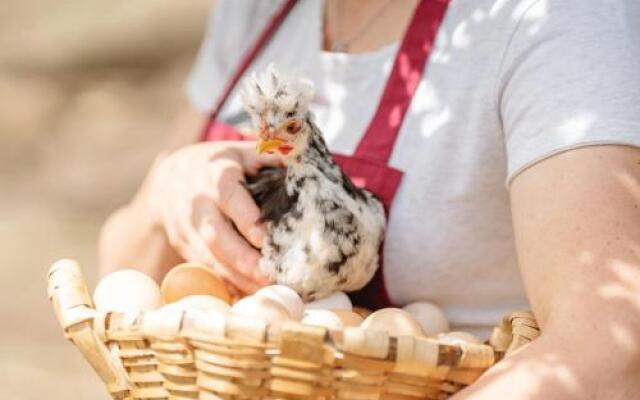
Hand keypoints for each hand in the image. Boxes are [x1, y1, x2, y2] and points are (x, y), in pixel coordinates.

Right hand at [146, 141, 280, 294]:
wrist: (169, 176)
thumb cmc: (218, 163)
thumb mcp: (242, 151)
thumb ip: (270, 158)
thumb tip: (304, 170)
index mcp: (215, 174)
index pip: (229, 197)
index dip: (246, 219)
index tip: (265, 239)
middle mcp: (196, 202)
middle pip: (216, 235)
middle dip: (242, 259)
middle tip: (269, 276)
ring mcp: (185, 226)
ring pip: (208, 256)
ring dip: (235, 276)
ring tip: (262, 290)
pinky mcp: (182, 245)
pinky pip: (203, 266)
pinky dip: (224, 281)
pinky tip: (245, 292)